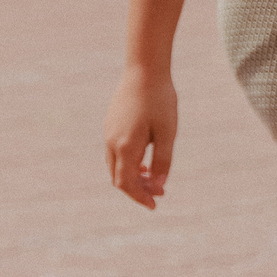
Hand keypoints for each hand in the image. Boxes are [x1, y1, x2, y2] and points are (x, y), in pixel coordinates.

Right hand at [106, 67, 177, 209]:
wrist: (143, 71)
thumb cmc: (160, 101)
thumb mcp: (167, 133)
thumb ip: (163, 161)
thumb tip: (160, 186)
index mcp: (126, 147)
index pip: (127, 183)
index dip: (140, 197)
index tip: (155, 205)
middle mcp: (112, 143)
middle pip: (118, 178)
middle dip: (137, 190)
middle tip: (158, 194)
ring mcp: (108, 133)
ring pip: (114, 166)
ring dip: (132, 177)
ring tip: (153, 179)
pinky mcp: (110, 125)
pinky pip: (114, 153)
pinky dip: (127, 164)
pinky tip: (144, 161)